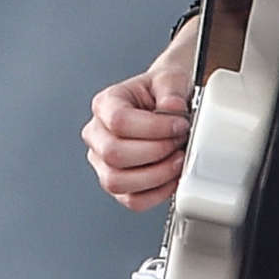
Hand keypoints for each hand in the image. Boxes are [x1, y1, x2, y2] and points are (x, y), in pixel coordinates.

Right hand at [82, 20, 194, 211]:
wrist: (166, 102)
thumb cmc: (163, 91)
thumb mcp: (171, 77)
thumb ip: (171, 88)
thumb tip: (172, 107)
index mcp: (105, 104)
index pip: (119, 121)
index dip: (154, 127)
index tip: (180, 124)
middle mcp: (97, 134)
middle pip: (114, 154)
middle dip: (156, 152)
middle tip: (179, 142)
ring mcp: (102, 162)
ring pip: (117, 182)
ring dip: (156, 175)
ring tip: (177, 160)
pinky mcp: (117, 184)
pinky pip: (131, 200)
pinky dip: (156, 194)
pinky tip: (173, 177)